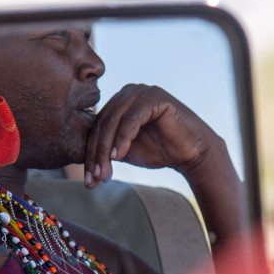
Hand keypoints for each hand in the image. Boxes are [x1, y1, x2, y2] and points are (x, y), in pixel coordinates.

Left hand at [83, 84, 216, 186]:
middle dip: (96, 155)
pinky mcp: (154, 97)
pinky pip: (132, 119)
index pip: (98, 128)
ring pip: (114, 121)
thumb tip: (82, 159)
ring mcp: (141, 92)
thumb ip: (105, 148)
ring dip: (106, 149)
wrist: (191, 153)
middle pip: (104, 124)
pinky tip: (117, 156)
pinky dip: (123, 138)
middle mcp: (127, 93)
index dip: (91, 155)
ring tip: (104, 172)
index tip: (88, 181)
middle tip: (94, 179)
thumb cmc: (160, 151)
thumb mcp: (125, 151)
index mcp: (118, 103)